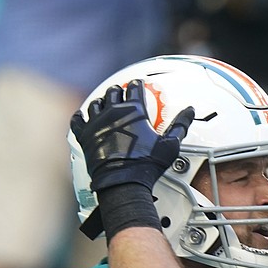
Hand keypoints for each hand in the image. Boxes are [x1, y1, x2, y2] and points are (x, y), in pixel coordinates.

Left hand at [70, 79, 194, 193]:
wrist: (123, 182)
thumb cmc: (147, 164)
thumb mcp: (170, 144)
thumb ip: (180, 125)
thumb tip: (189, 111)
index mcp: (134, 110)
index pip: (135, 88)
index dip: (137, 85)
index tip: (138, 85)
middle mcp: (113, 112)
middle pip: (113, 92)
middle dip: (119, 91)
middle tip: (122, 94)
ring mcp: (96, 122)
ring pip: (96, 103)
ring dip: (102, 102)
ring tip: (105, 105)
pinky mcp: (84, 135)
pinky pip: (77, 120)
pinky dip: (80, 116)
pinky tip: (83, 116)